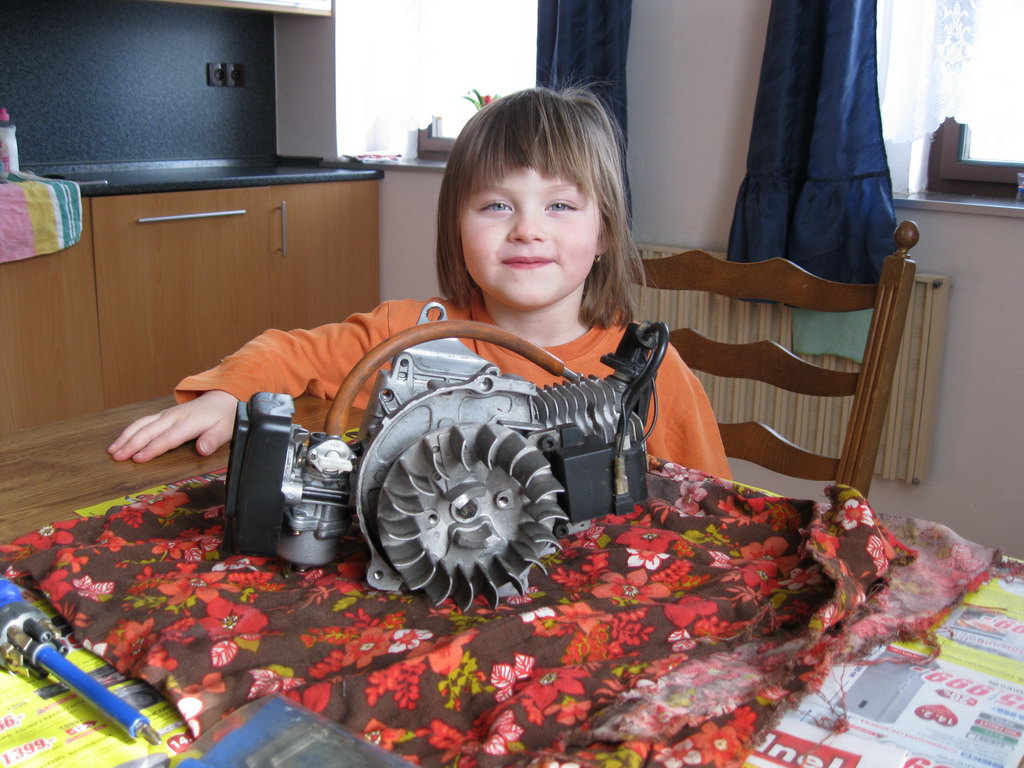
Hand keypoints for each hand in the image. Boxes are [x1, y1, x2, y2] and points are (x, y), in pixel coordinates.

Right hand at [107, 390, 238, 462]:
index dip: (152, 449)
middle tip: (116, 457)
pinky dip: (130, 430)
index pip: (168, 438)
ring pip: (142, 424)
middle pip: (149, 431)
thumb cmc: (224, 417)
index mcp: (189, 422)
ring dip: (126, 437)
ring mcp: (167, 414)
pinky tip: (120, 440)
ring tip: (112, 450)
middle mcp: (174, 417)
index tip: (138, 458)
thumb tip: (202, 450)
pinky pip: (143, 421)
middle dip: (131, 444)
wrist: (222, 397)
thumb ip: (213, 440)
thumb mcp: (226, 430)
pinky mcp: (163, 415)